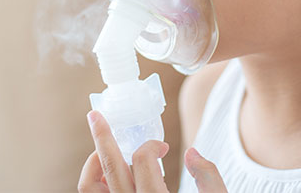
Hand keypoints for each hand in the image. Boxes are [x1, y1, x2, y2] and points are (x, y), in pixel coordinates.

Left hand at [78, 110, 227, 191]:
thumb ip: (210, 179)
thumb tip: (192, 152)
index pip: (143, 160)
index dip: (151, 145)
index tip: (163, 146)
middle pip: (108, 166)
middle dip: (101, 136)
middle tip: (95, 115)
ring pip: (90, 187)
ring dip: (95, 164)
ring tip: (105, 152)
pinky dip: (96, 185)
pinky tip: (109, 178)